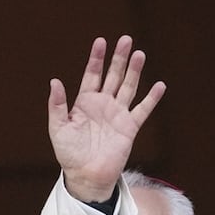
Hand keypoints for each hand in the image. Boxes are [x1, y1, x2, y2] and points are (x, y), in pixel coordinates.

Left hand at [47, 35, 165, 201]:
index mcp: (84, 102)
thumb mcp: (58, 128)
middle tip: (125, 39)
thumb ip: (57, 105)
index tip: (101, 41)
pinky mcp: (129, 127)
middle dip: (119, 58)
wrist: (85, 175)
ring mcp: (117, 114)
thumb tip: (55, 81)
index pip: (92, 75)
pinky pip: (142, 110)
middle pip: (113, 76)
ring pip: (128, 87)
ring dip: (134, 71)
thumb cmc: (69, 153)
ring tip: (139, 54)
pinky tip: (159, 85)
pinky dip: (151, 98)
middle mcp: (103, 105)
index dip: (96, 59)